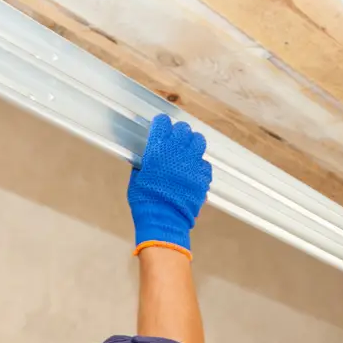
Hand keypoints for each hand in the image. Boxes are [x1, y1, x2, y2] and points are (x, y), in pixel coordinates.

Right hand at [128, 114, 212, 257]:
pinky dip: (200, 165)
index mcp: (158, 149)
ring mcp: (193, 164)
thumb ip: (145, 163)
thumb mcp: (138, 177)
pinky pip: (205, 164)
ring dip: (193, 143)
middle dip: (179, 132)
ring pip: (199, 141)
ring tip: (189, 150)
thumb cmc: (145, 199)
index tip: (162, 126)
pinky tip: (194, 170)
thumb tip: (147, 159)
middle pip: (184, 129)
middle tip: (176, 138)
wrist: (164, 218)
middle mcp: (177, 152)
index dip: (162, 124)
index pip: (163, 123)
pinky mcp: (203, 177)